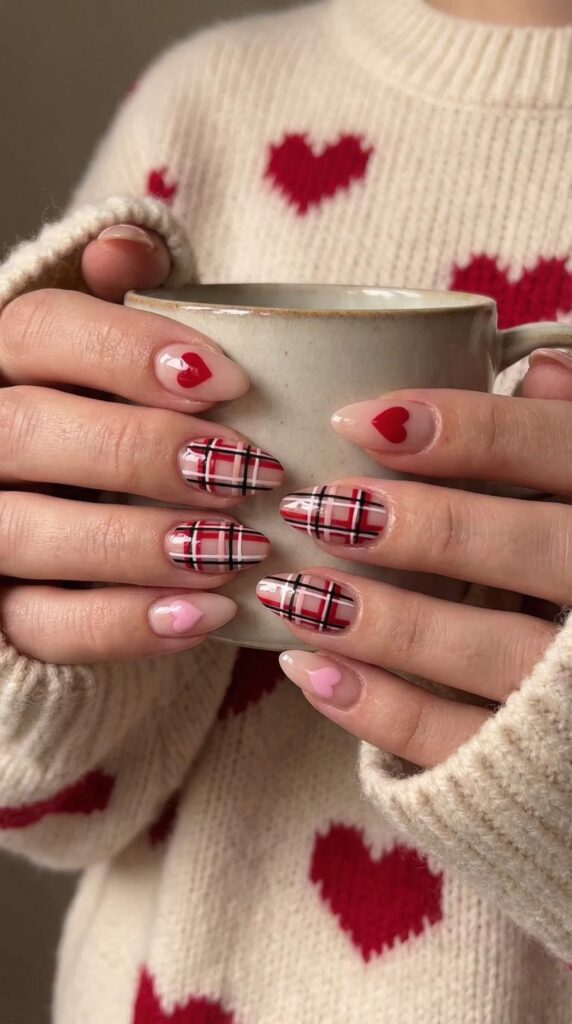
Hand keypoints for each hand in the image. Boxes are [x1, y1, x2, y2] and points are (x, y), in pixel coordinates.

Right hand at [0, 225, 281, 662]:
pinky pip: (42, 627)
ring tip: (239, 550)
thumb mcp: (130, 358)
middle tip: (248, 472)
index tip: (227, 381)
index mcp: (8, 360)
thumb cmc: (125, 416)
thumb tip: (126, 248)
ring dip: (140, 545)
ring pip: (27, 534)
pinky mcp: (0, 607)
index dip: (127, 352)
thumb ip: (132, 304)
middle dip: (143, 453)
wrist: (85, 508)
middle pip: (27, 430)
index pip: (37, 330)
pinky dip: (127, 626)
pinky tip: (208, 617)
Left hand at [258, 353, 571, 766]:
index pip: (556, 448)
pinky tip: (312, 670)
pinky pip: (461, 741)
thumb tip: (537, 368)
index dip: (463, 428)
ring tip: (294, 593)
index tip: (358, 420)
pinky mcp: (539, 762)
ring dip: (382, 622)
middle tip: (317, 509)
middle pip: (528, 547)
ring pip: (489, 650)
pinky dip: (380, 710)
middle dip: (418, 525)